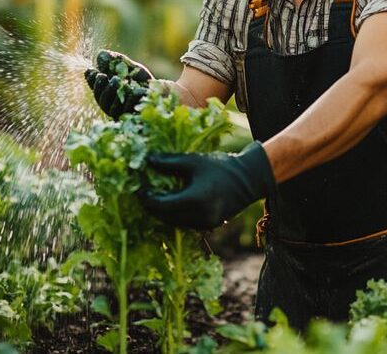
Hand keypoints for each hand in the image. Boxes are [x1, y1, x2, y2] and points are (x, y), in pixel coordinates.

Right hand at [84, 49, 152, 118]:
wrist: (164, 94)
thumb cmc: (144, 82)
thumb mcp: (131, 69)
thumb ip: (117, 62)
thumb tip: (100, 55)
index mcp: (109, 95)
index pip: (96, 89)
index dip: (91, 81)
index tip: (91, 71)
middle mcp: (113, 107)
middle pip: (102, 100)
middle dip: (100, 87)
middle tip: (102, 76)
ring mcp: (124, 115)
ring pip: (113, 108)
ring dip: (112, 92)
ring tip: (115, 79)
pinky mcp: (135, 119)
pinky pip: (130, 111)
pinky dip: (132, 98)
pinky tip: (136, 89)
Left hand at [139, 142, 275, 229]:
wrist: (249, 179)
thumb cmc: (221, 167)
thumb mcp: (193, 161)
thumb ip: (168, 163)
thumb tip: (147, 161)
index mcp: (196, 200)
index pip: (161, 205)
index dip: (146, 198)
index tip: (137, 188)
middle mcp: (200, 216)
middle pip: (165, 216)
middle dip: (151, 206)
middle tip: (141, 192)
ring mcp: (205, 224)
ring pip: (173, 222)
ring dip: (161, 211)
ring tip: (152, 196)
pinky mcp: (208, 225)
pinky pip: (184, 222)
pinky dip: (174, 214)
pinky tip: (168, 202)